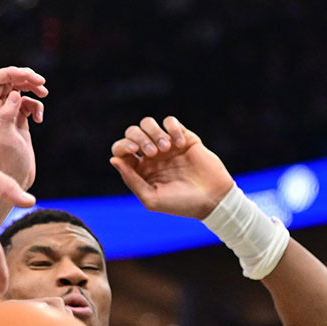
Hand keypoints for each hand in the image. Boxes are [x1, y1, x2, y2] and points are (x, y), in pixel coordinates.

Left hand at [0, 67, 46, 189]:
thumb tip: (14, 94)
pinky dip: (37, 106)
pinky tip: (40, 120)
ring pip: (19, 89)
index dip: (11, 72)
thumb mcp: (8, 139)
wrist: (16, 179)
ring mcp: (8, 114)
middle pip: (8, 80)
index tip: (30, 77)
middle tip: (41, 83)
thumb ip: (8, 115)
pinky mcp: (19, 121)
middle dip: (25, 77)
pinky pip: (28, 103)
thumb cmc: (9, 162)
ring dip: (33, 88)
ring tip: (44, 94)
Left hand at [109, 116, 234, 219]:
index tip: (133, 151)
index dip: (123, 146)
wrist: (213, 199)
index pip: (121, 150)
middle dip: (139, 138)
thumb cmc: (181, 204)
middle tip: (154, 153)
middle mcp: (151, 156)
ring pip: (148, 123)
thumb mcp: (152, 198)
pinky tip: (180, 143)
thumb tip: (113, 160)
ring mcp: (167, 145)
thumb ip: (131, 180)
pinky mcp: (184, 137)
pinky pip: (170, 121)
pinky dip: (172, 128)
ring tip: (166, 148)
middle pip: (132, 132)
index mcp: (140, 170)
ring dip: (154, 132)